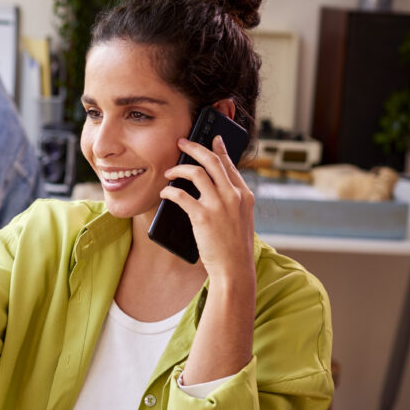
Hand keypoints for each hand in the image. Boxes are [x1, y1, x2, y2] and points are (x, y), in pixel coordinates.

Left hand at [160, 135, 254, 276]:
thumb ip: (232, 201)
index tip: (212, 139)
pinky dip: (169, 191)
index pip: (230, 165)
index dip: (219, 150)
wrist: (234, 269)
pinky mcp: (203, 216)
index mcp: (244, 196)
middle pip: (212, 161)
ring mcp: (219, 205)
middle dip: (195, 148)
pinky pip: (180, 195)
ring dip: (178, 170)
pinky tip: (164, 194)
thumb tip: (216, 187)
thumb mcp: (241, 219)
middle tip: (181, 143)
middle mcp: (233, 196)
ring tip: (169, 173)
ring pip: (196, 173)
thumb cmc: (234, 248)